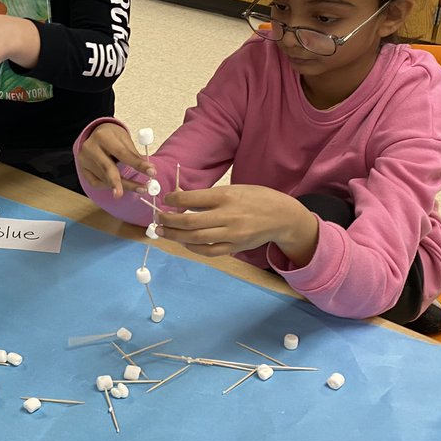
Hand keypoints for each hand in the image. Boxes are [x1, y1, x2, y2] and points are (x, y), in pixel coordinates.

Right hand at [77, 122, 154, 197]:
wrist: (95, 134)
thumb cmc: (112, 136)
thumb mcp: (124, 139)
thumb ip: (134, 154)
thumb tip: (149, 170)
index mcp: (102, 136)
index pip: (122, 153)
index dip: (137, 164)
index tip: (152, 172)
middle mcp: (90, 147)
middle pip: (108, 168)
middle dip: (124, 182)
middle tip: (140, 190)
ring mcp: (84, 160)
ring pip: (104, 178)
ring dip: (122, 186)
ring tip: (138, 188)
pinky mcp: (82, 170)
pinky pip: (96, 183)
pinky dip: (109, 186)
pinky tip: (119, 186)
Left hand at [157, 185, 318, 263]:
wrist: (283, 216)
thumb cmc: (256, 198)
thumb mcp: (234, 189)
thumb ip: (210, 196)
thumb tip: (182, 200)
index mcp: (226, 196)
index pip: (191, 199)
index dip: (173, 201)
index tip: (166, 200)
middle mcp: (227, 216)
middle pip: (190, 222)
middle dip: (169, 221)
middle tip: (158, 219)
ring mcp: (231, 234)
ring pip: (196, 238)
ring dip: (176, 236)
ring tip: (163, 232)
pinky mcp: (235, 246)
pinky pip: (209, 251)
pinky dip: (193, 248)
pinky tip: (184, 242)